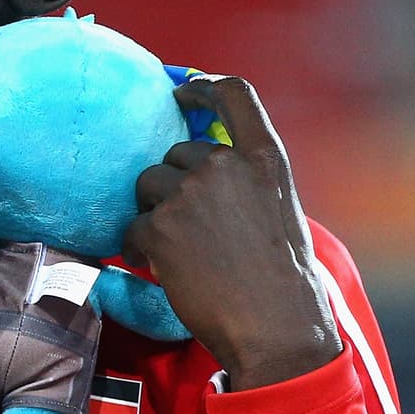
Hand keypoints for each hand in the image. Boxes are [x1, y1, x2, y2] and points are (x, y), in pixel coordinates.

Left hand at [124, 76, 342, 390]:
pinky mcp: (160, 226)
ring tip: (174, 250)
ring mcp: (190, 193)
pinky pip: (131, 226)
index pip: (234, 94)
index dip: (202, 86)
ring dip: (154, 214)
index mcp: (265, 158)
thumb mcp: (278, 210)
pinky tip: (156, 267)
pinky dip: (138, 246)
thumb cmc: (282, 280)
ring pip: (149, 186)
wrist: (276, 327)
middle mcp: (226, 165)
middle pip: (177, 154)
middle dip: (173, 185)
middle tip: (187, 228)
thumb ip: (245, 181)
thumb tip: (207, 171)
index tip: (180, 91)